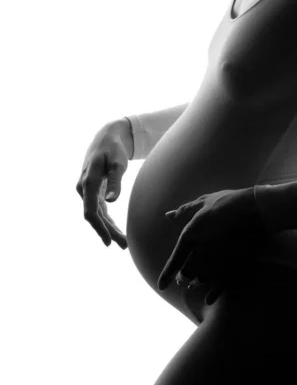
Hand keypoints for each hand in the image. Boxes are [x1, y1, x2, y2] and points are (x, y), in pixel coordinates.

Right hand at [75, 121, 129, 248]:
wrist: (105, 138)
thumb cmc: (113, 150)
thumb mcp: (117, 163)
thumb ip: (115, 182)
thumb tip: (111, 202)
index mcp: (88, 182)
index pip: (90, 212)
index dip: (99, 228)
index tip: (109, 241)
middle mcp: (84, 188)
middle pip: (94, 216)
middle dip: (108, 232)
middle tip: (124, 246)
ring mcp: (87, 190)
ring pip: (97, 214)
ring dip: (108, 228)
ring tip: (123, 243)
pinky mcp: (93, 190)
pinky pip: (99, 209)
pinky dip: (107, 220)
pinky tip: (116, 230)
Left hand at [157, 187, 267, 304]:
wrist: (256, 208)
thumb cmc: (229, 202)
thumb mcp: (204, 201)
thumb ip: (184, 210)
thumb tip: (168, 215)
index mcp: (191, 234)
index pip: (175, 260)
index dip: (166, 274)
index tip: (161, 286)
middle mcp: (201, 250)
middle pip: (188, 272)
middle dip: (183, 276)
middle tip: (182, 279)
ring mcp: (218, 259)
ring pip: (202, 279)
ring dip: (197, 282)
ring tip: (195, 283)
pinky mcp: (232, 265)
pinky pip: (219, 285)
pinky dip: (212, 294)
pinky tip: (208, 299)